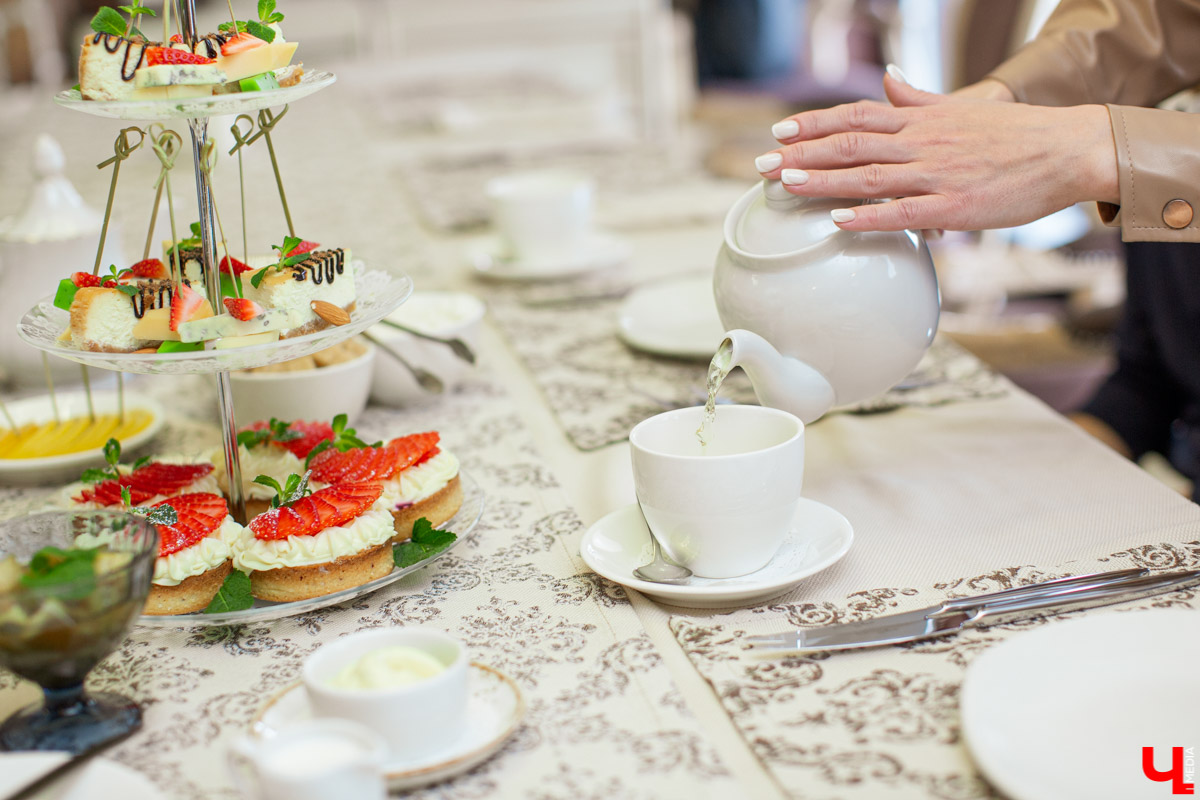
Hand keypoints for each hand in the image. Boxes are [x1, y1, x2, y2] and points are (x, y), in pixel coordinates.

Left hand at [755, 74, 1117, 231]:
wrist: (1066, 150)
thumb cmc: (1014, 135)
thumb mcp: (962, 107)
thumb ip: (919, 97)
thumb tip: (891, 78)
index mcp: (921, 120)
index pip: (856, 116)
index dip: (814, 123)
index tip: (780, 133)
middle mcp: (921, 143)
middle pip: (851, 143)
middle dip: (802, 154)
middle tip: (763, 166)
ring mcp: (936, 175)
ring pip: (868, 175)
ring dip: (824, 179)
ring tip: (787, 184)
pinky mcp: (954, 206)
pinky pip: (902, 212)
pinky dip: (868, 216)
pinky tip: (838, 221)